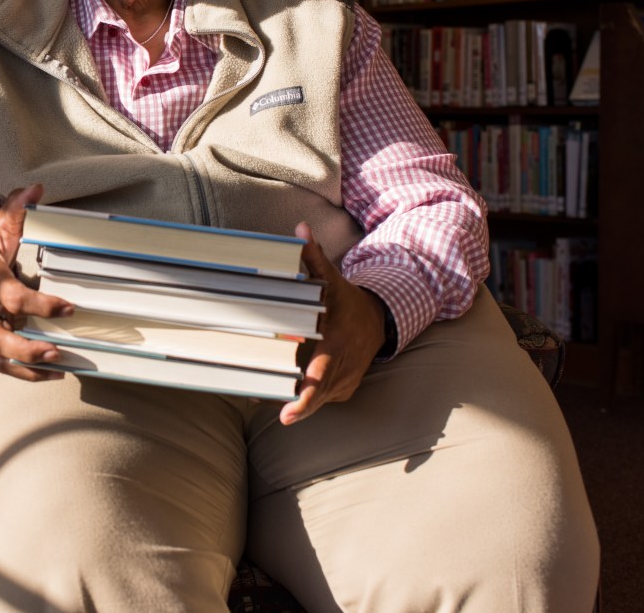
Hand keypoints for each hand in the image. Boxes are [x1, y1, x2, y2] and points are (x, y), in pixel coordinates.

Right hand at [0, 184, 73, 379]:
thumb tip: (36, 188)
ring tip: (59, 366)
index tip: (69, 308)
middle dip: (29, 348)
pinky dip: (28, 375)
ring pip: (1, 357)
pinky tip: (54, 373)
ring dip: (29, 367)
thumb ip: (15, 209)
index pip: (14, 298)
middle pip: (1, 337)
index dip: (41, 306)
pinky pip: (5, 365)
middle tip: (57, 350)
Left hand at [278, 222, 387, 425]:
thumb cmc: (347, 300)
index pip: (319, 377)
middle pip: (316, 395)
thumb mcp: (333, 279)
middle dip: (295, 406)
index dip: (304, 398)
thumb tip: (301, 229)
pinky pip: (320, 399)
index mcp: (338, 344)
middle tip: (268, 408)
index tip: (287, 413)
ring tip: (264, 395)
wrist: (379, 322)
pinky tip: (279, 391)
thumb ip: (315, 258)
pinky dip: (303, 398)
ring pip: (316, 400)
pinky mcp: (341, 391)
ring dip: (294, 401)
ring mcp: (344, 384)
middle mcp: (343, 369)